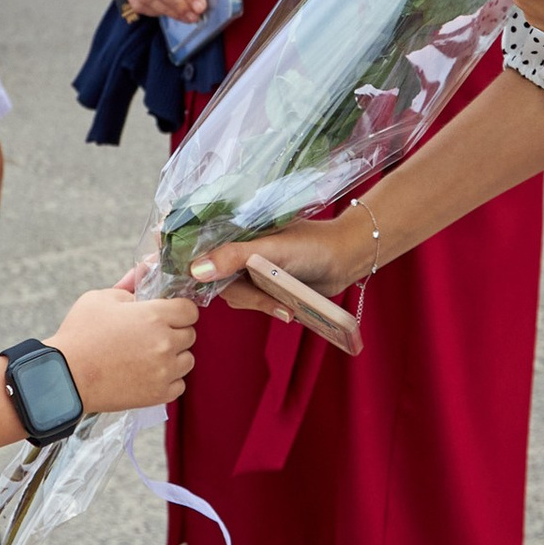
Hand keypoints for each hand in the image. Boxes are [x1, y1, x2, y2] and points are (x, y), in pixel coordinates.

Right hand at [53, 280, 197, 413]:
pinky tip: (148, 374)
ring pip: (187, 360)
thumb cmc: (79, 334)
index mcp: (155, 315)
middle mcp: (165, 343)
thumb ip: (128, 288)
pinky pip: (179, 385)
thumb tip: (143, 279)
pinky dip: (168, 380)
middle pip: (190, 334)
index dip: (178, 310)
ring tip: (149, 356)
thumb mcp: (100, 298)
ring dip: (174, 357)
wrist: (65, 376)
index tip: (167, 314)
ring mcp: (164, 371)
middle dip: (174, 332)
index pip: (190, 310)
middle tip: (152, 335)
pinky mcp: (158, 394)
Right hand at [192, 210, 371, 315]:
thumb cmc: (313, 245)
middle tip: (273, 302)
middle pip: (221, 281)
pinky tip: (288, 311)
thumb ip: (234, 257)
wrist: (348, 258)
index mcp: (238, 233)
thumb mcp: (272, 249)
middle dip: (246, 296)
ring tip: (286, 309)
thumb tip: (195, 270)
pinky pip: (254, 302)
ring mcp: (253, 270)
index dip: (200, 270)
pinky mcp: (266, 287)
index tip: (208, 285)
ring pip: (237, 295)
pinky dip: (268, 308)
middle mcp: (241, 250)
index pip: (205, 251)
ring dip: (259, 304)